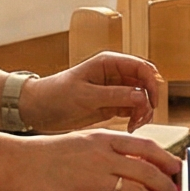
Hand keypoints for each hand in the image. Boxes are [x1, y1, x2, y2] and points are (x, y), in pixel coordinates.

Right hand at [0, 131, 179, 190]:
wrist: (21, 163)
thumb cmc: (54, 152)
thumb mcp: (86, 140)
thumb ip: (112, 148)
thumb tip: (140, 162)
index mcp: (105, 139)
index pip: (146, 146)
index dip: (166, 159)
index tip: (176, 169)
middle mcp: (102, 157)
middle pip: (146, 171)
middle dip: (165, 185)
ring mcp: (92, 179)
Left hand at [24, 53, 160, 131]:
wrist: (38, 110)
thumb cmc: (56, 95)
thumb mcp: (85, 96)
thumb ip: (114, 96)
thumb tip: (141, 96)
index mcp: (109, 63)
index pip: (142, 67)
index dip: (152, 83)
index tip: (151, 103)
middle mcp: (115, 74)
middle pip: (145, 84)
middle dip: (148, 101)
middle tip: (141, 118)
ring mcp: (114, 90)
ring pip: (141, 98)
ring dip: (143, 112)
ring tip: (134, 125)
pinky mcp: (111, 105)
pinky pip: (133, 110)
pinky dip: (135, 118)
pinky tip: (130, 127)